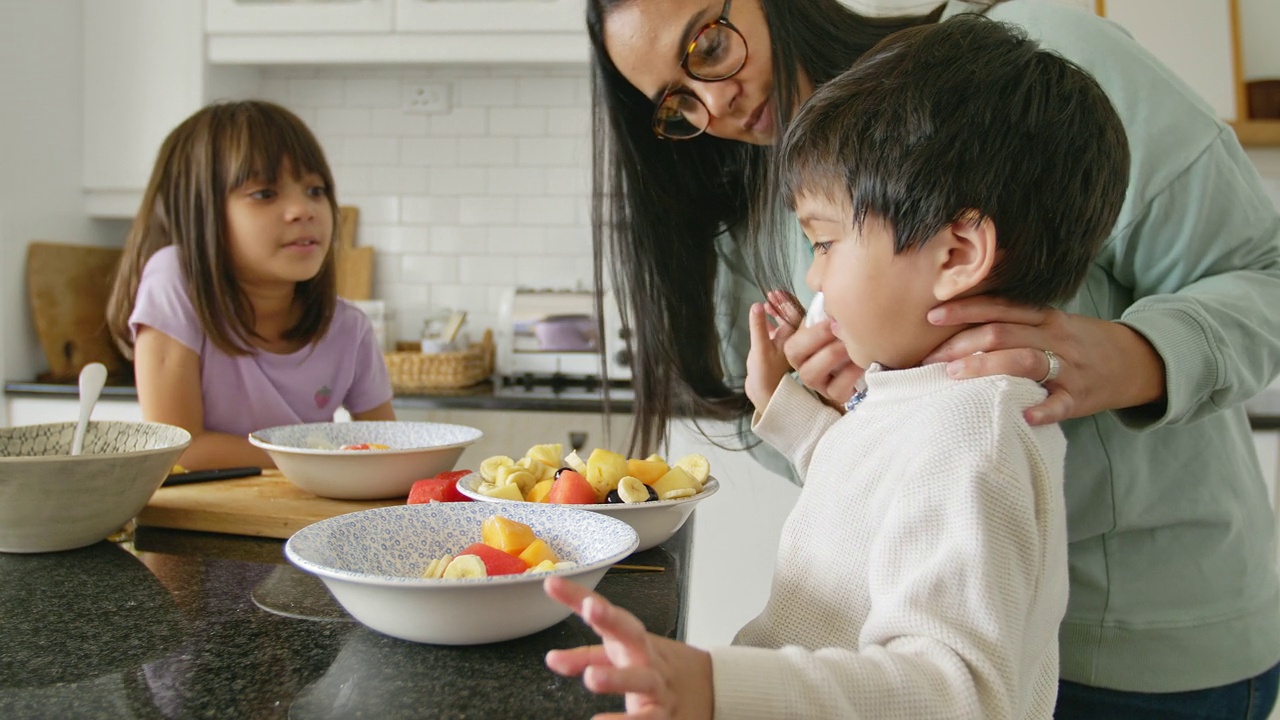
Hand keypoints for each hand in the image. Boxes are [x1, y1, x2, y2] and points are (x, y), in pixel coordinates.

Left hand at [544, 576, 712, 719]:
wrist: (709, 689)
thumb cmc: (654, 667)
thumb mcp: (620, 656)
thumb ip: (584, 657)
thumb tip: (552, 659)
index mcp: (632, 638)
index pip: (604, 612)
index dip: (579, 598)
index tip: (553, 584)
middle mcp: (645, 656)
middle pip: (632, 634)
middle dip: (611, 618)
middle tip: (590, 609)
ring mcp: (657, 685)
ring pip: (641, 679)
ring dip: (618, 677)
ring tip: (592, 678)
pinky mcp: (663, 715)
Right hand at [745, 291, 799, 410]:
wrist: (763, 394)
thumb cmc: (766, 375)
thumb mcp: (760, 349)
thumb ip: (759, 327)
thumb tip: (757, 305)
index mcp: (795, 338)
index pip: (796, 313)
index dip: (787, 301)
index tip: (777, 292)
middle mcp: (793, 339)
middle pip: (791, 315)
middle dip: (782, 303)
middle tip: (772, 293)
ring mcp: (785, 343)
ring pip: (784, 321)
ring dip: (777, 310)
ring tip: (767, 300)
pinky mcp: (776, 348)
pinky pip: (777, 328)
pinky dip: (771, 320)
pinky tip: (764, 313)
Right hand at [764, 288, 860, 407]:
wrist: (873, 364)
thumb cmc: (853, 337)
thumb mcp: (839, 320)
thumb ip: (828, 306)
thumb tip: (822, 282)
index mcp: (802, 344)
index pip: (792, 336)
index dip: (809, 328)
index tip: (832, 318)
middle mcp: (804, 363)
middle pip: (793, 353)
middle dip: (816, 338)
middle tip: (839, 327)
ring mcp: (818, 382)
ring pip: (809, 373)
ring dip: (831, 355)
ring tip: (852, 345)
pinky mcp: (835, 395)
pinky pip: (836, 389)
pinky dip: (850, 375)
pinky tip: (864, 364)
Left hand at [922, 296, 1165, 424]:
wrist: (1133, 361)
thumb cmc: (1077, 343)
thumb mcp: (1050, 324)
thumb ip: (1015, 323)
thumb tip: (959, 329)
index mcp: (1043, 318)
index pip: (999, 308)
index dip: (964, 310)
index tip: (932, 317)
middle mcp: (1054, 337)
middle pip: (1003, 333)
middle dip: (962, 344)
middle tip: (931, 357)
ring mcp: (1068, 367)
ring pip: (1025, 361)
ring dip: (988, 367)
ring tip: (956, 376)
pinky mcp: (1080, 396)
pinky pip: (1061, 403)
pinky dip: (1043, 410)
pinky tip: (1024, 416)